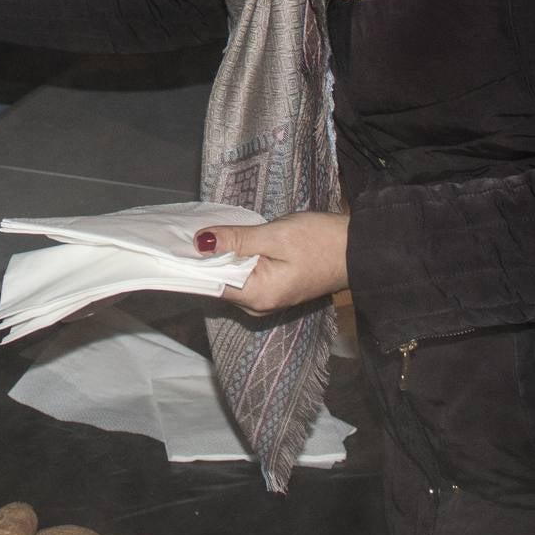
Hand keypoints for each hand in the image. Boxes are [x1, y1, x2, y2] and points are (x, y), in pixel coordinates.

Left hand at [198, 211, 349, 317]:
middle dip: (205, 258)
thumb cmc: (319, 242)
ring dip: (221, 257)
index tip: (174, 243)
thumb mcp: (274, 236)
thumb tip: (199, 242)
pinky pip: (246, 275)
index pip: (211, 284)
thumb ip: (237, 240)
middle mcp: (258, 305)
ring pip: (233, 277)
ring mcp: (267, 299)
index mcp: (257, 297)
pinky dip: (237, 259)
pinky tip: (230, 240)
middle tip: (187, 229)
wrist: (359, 250)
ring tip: (204, 230)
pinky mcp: (275, 288)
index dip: (192, 264)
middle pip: (220, 282)